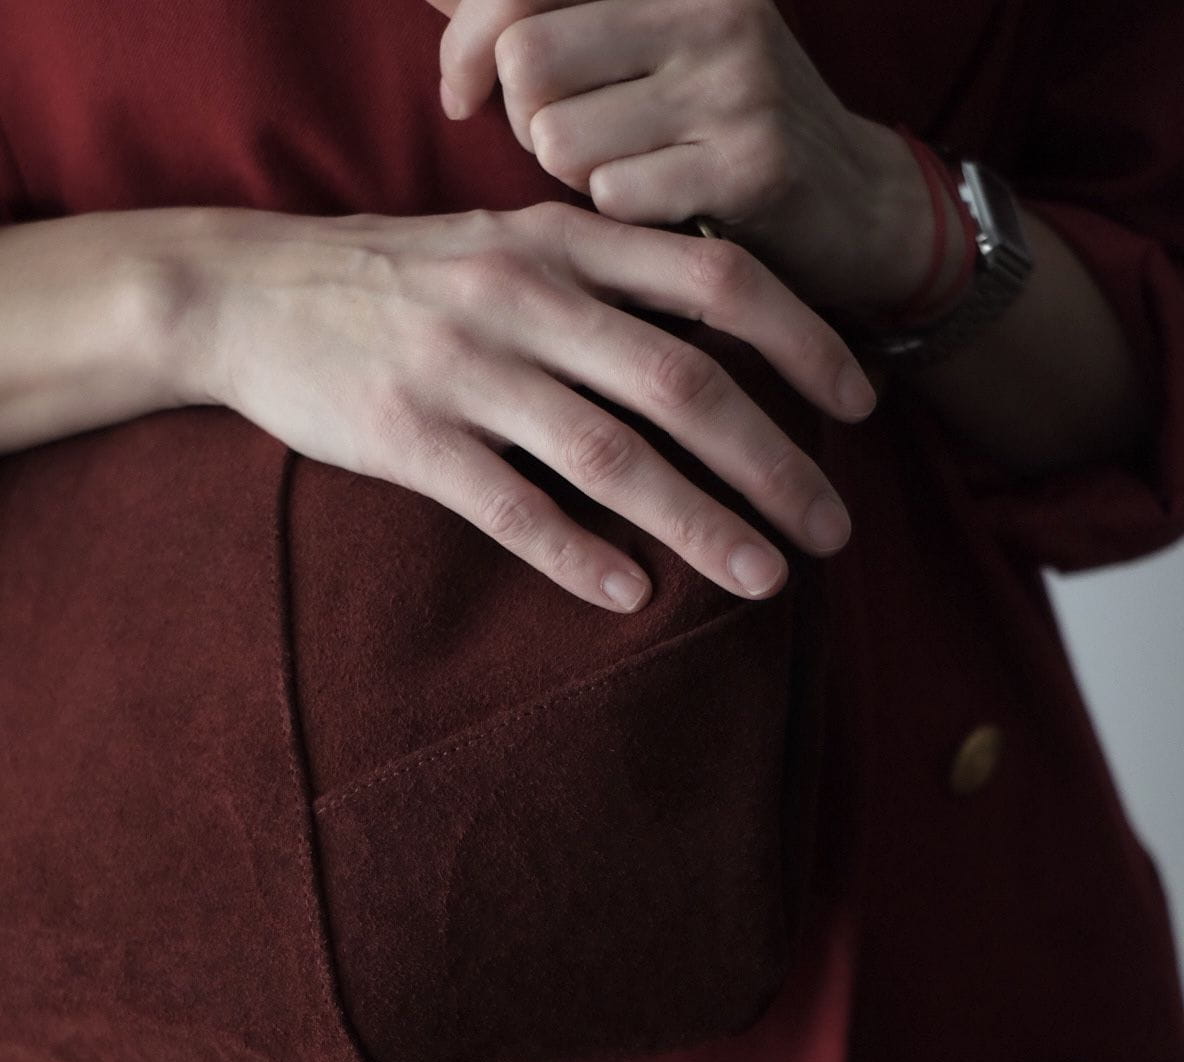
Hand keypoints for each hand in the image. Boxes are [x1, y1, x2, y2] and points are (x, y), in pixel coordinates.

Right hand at [183, 202, 875, 614]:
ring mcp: (464, 365)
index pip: (717, 279)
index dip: (802, 342)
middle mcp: (525, 295)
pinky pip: (508, 505)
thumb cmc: (400, 279)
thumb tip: (720, 336)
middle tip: (836, 530)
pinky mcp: (406, 435)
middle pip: (683, 382)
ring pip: (608, 454)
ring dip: (699, 523)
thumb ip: (604, 276)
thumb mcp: (508, 243)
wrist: (249, 292)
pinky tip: (630, 596)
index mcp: (563, 240)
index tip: (861, 405)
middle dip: (776, 463)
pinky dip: (574, 553)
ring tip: (765, 581)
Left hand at [427, 0, 915, 313]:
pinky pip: (614, 198)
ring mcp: (735, 80)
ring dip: (573, 178)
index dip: (466, 44)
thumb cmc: (715, 125)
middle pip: (525, 63)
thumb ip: (540, 12)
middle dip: (523, 120)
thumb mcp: (638, 41)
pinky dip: (621, 220)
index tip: (463, 94)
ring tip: (627, 174)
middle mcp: (707, 3)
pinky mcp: (750, 163)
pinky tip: (663, 210)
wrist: (854, 203)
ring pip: (560, 139)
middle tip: (568, 142)